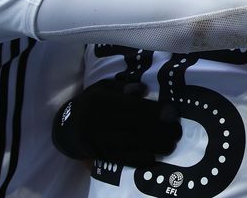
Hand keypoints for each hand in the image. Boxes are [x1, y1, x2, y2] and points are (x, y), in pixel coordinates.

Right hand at [52, 79, 181, 166]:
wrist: (69, 127)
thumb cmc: (91, 103)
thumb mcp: (102, 88)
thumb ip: (122, 87)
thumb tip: (143, 89)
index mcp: (101, 100)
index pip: (132, 106)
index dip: (154, 110)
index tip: (172, 113)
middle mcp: (100, 120)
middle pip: (135, 125)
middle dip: (159, 129)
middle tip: (177, 130)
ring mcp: (100, 139)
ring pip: (131, 143)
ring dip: (154, 145)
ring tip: (172, 144)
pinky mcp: (101, 155)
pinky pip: (122, 158)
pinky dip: (139, 159)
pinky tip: (155, 158)